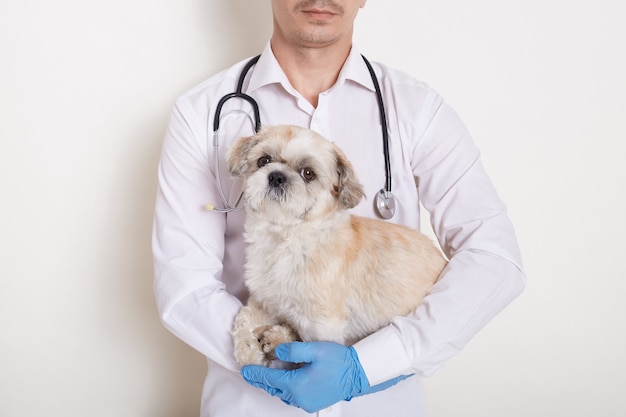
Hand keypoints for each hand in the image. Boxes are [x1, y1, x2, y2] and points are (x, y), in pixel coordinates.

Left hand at [240, 341, 410, 412]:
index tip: (245, 370)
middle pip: (274, 389)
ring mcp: (307, 402)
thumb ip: (294, 350)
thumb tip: (277, 352)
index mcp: (297, 385)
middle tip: (253, 373)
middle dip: (263, 380)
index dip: (255, 374)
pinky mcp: (313, 403)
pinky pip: (294, 397)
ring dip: (275, 385)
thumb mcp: (315, 349)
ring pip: (284, 394)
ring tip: (268, 374)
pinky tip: (287, 379)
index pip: (269, 379)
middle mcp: (299, 397)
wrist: (358, 374)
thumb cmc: (339, 361)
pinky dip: (286, 389)